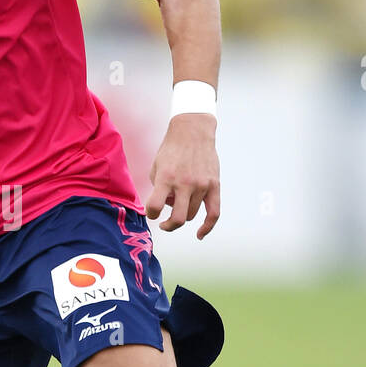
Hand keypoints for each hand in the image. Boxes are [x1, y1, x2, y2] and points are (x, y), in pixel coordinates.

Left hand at [145, 114, 219, 239]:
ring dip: (182, 214)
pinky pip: (213, 213)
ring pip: (190, 215)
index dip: (151, 214)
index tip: (151, 213)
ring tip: (178, 203)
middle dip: (167, 225)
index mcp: (166, 177)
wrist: (193, 131)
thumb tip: (165, 207)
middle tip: (163, 223)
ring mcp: (201, 185)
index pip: (155, 206)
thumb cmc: (171, 150)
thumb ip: (158, 188)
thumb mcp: (156, 166)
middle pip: (177, 219)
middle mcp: (184, 183)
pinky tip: (199, 234)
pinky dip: (206, 227)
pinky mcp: (214, 185)